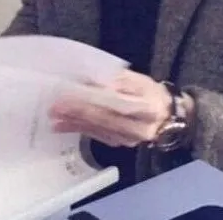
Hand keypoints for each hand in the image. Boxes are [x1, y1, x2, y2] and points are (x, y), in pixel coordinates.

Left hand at [48, 70, 173, 147]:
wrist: (168, 117)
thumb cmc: (153, 93)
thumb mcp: (140, 80)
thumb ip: (119, 79)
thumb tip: (95, 78)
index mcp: (144, 106)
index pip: (114, 102)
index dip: (92, 98)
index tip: (71, 92)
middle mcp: (136, 126)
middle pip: (103, 118)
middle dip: (77, 112)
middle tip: (55, 106)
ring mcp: (127, 138)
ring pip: (97, 129)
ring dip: (73, 123)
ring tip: (54, 116)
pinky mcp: (119, 143)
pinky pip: (97, 136)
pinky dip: (79, 130)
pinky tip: (63, 126)